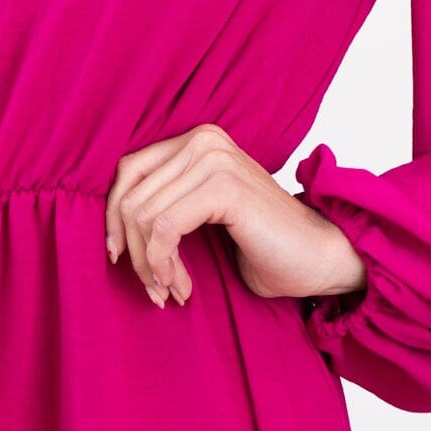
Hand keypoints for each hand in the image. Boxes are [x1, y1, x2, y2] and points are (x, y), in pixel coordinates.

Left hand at [103, 121, 367, 309]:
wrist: (320, 259)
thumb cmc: (262, 245)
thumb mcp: (200, 217)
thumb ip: (164, 206)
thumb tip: (110, 229)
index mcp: (196, 140)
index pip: (127, 172)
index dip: (112, 218)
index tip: (119, 257)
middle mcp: (203, 140)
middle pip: (130, 195)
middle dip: (133, 250)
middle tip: (153, 287)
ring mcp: (214, 159)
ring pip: (143, 216)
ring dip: (150, 265)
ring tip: (170, 291)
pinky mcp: (223, 187)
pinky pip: (164, 229)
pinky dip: (164, 264)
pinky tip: (181, 287)